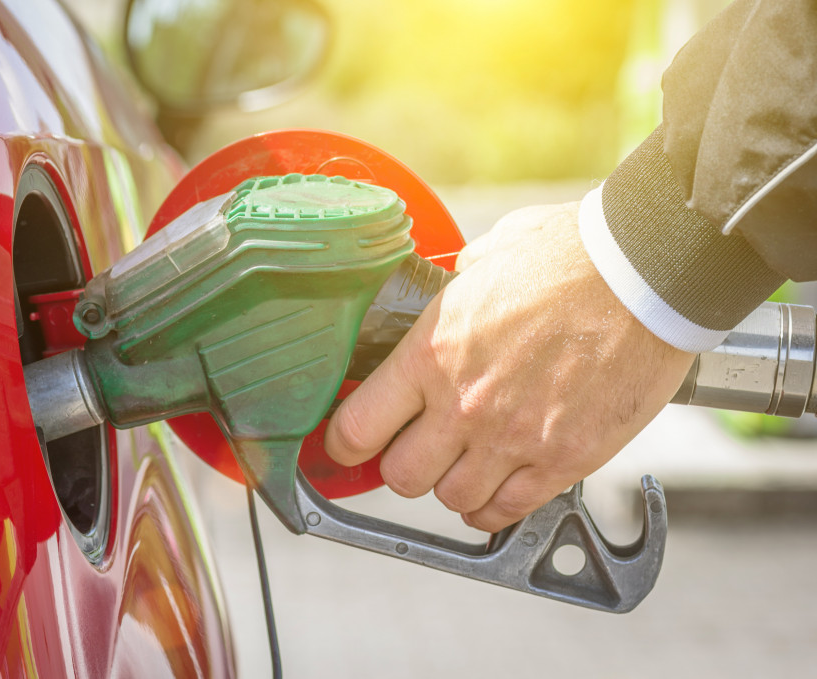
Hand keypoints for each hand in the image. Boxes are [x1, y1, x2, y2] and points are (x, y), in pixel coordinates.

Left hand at [325, 202, 694, 532]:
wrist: (647, 273)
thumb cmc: (570, 256)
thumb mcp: (485, 258)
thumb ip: (452, 289)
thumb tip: (444, 291)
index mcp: (432, 351)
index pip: (357, 427)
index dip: (343, 443)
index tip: (348, 444)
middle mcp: (463, 404)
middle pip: (399, 477)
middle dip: (402, 465)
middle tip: (416, 449)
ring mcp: (513, 437)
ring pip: (451, 500)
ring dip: (451, 485)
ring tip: (464, 463)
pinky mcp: (563, 459)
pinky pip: (506, 512)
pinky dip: (493, 509)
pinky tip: (496, 488)